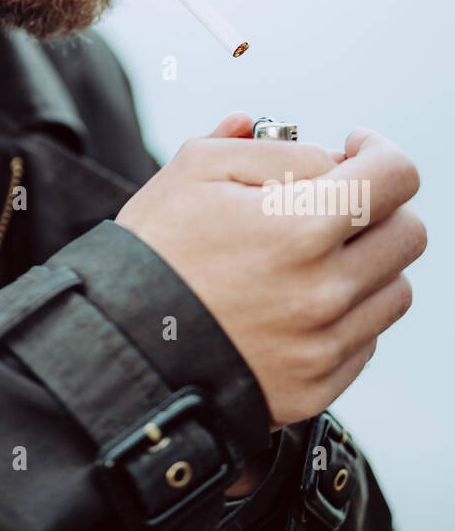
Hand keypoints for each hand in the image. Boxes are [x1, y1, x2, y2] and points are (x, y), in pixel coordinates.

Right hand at [115, 113, 425, 429]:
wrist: (122, 345)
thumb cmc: (155, 252)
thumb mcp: (194, 167)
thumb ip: (265, 146)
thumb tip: (319, 151)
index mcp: (301, 227)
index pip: (395, 177)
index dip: (380, 151)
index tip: (356, 150)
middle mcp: (325, 290)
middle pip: (408, 233)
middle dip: (379, 205)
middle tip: (333, 201)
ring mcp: (325, 343)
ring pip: (395, 287)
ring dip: (367, 260)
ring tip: (313, 255)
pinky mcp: (318, 384)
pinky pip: (367, 337)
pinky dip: (346, 311)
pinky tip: (297, 299)